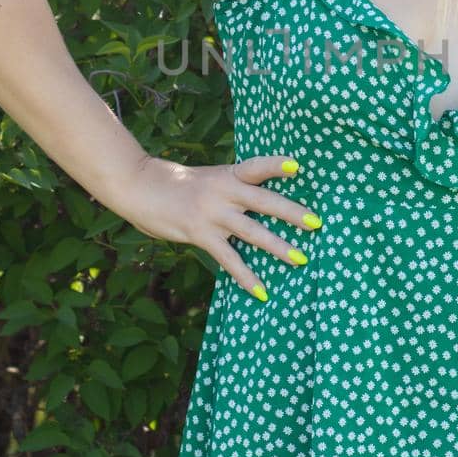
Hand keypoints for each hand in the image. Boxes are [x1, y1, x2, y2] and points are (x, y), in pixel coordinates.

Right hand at [117, 153, 320, 301]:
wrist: (140, 187)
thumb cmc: (180, 184)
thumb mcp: (211, 178)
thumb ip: (234, 188)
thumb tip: (263, 205)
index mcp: (229, 174)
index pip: (256, 166)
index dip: (275, 165)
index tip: (298, 167)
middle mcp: (224, 192)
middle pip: (264, 201)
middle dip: (292, 212)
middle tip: (317, 222)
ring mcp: (212, 213)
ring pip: (252, 231)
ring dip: (278, 246)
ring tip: (301, 259)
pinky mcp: (201, 234)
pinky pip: (229, 258)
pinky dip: (247, 276)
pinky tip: (262, 291)